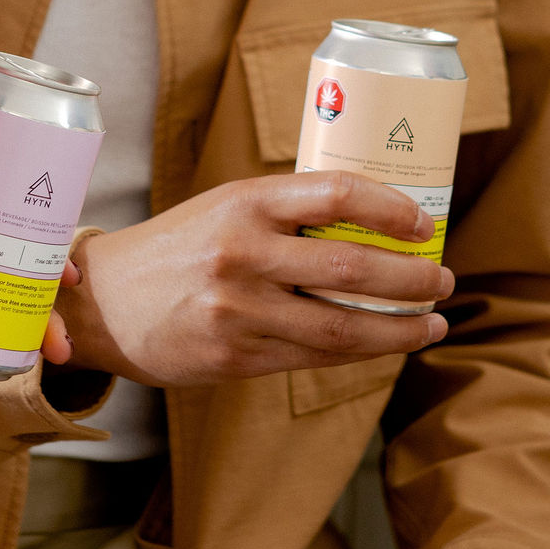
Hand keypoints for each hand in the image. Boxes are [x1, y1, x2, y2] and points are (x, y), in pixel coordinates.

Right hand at [54, 172, 452, 386]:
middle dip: (412, 277)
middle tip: (445, 279)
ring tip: (433, 322)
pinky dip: (360, 350)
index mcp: (246, 201)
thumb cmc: (184, 247)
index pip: (336, 193)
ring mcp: (238, 309)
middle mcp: (242, 252)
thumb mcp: (229, 207)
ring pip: (341, 323)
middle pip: (351, 266)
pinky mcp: (236, 355)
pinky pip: (315, 354)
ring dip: (400, 328)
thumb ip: (291, 213)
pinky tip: (388, 344)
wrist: (104, 303)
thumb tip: (381, 223)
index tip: (424, 223)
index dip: (391, 207)